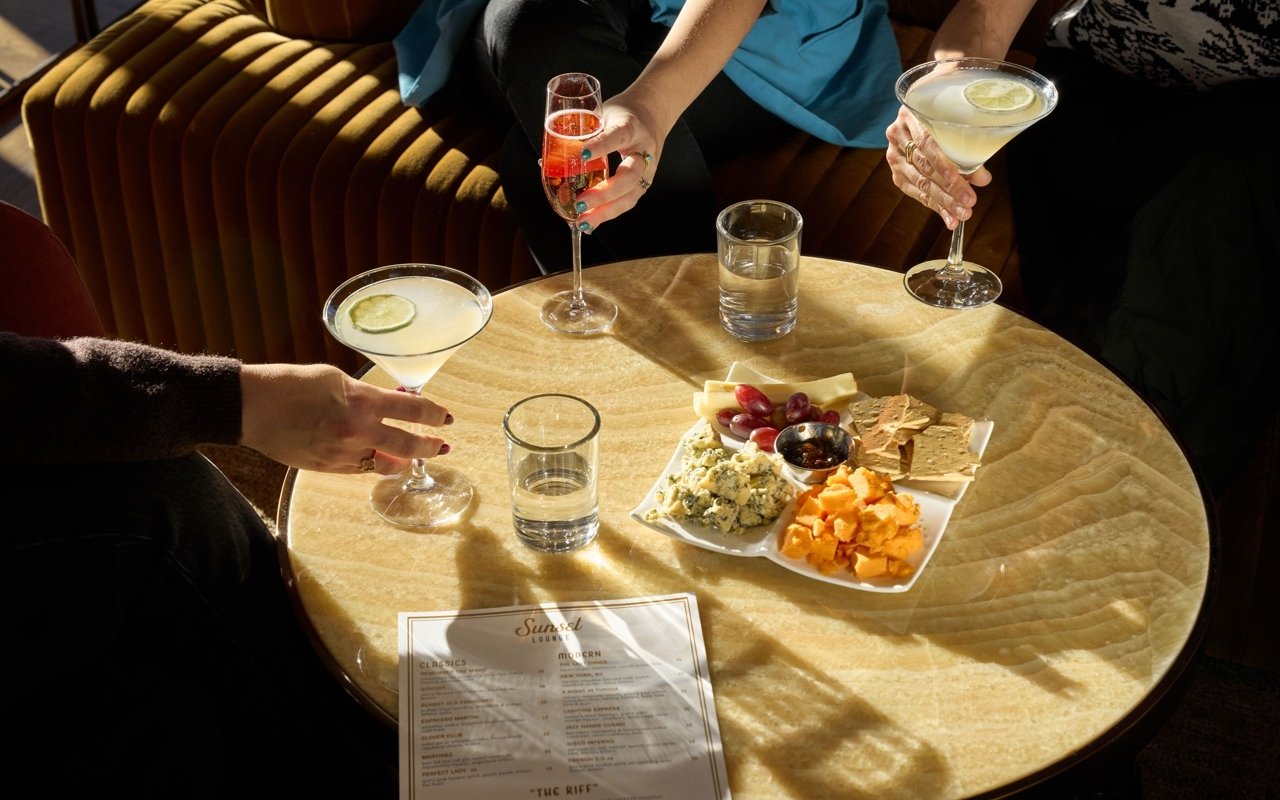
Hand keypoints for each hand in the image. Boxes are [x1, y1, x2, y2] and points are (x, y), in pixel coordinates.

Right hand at [239, 363, 452, 474]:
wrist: (252, 408)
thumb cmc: (289, 385)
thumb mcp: (334, 378)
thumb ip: (365, 393)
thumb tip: (390, 401)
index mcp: (362, 401)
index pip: (413, 409)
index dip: (435, 414)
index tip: (446, 418)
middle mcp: (358, 431)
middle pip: (409, 445)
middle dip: (432, 446)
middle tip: (444, 446)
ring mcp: (343, 453)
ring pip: (386, 464)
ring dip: (403, 461)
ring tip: (413, 457)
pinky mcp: (328, 468)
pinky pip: (361, 470)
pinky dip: (373, 463)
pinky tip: (378, 458)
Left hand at [574, 97, 662, 231]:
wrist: (653, 113)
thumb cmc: (622, 114)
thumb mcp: (602, 114)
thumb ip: (581, 135)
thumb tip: (546, 162)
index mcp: (632, 127)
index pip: (618, 136)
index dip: (601, 146)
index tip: (582, 155)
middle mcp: (644, 151)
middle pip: (629, 176)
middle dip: (604, 192)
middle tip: (580, 202)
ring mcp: (647, 170)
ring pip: (630, 195)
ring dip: (605, 211)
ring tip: (583, 221)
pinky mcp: (644, 183)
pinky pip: (627, 202)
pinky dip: (608, 213)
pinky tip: (591, 223)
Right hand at [885, 106, 990, 229]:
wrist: (920, 119)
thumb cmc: (944, 122)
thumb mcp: (957, 129)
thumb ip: (969, 151)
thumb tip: (984, 179)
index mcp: (912, 114)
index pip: (927, 142)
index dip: (943, 162)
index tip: (960, 179)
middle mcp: (897, 134)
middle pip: (924, 165)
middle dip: (948, 188)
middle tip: (968, 202)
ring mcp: (894, 155)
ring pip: (920, 182)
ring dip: (943, 201)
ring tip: (962, 213)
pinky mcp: (897, 174)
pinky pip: (916, 193)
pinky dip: (935, 206)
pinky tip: (949, 217)